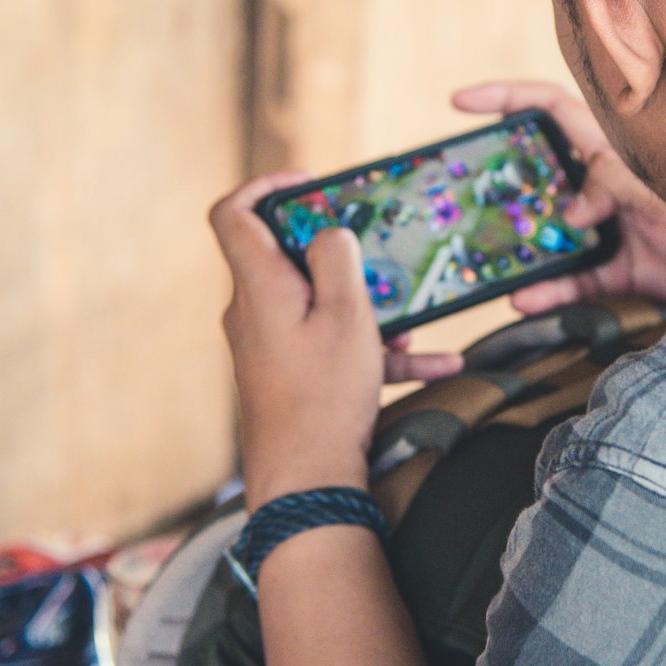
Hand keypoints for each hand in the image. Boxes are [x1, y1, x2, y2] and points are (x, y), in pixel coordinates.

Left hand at [209, 173, 463, 508]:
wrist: (306, 482)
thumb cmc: (323, 397)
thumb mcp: (346, 315)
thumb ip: (338, 259)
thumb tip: (330, 234)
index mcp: (259, 285)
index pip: (233, 213)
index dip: (265, 185)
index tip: (311, 182)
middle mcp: (254, 311)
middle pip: (287, 256)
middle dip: (341, 252)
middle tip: (378, 249)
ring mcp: (269, 345)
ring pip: (319, 305)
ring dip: (368, 308)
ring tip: (414, 322)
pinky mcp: (288, 376)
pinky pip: (331, 347)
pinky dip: (374, 351)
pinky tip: (432, 364)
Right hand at [452, 82, 665, 313]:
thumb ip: (617, 186)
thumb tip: (570, 213)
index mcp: (616, 148)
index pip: (552, 107)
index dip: (506, 98)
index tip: (460, 102)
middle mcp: (605, 183)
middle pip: (539, 171)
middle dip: (498, 181)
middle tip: (462, 191)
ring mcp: (607, 226)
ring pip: (546, 230)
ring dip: (517, 245)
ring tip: (486, 256)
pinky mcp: (615, 270)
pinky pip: (569, 279)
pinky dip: (546, 290)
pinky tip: (523, 299)